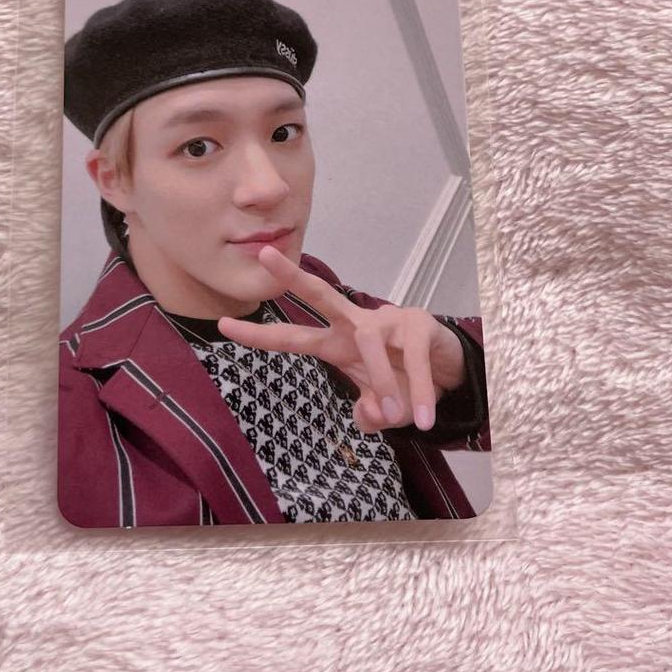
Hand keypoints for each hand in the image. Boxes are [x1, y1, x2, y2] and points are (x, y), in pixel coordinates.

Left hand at [217, 246, 464, 433]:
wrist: (448, 373)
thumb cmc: (401, 382)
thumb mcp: (380, 408)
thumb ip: (369, 414)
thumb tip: (369, 416)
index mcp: (336, 344)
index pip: (291, 338)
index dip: (258, 335)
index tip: (222, 325)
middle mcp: (355, 325)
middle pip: (319, 295)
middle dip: (290, 276)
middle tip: (263, 254)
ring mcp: (387, 321)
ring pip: (371, 343)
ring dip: (383, 383)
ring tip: (397, 415)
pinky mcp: (419, 325)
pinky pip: (413, 361)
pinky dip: (417, 392)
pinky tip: (423, 417)